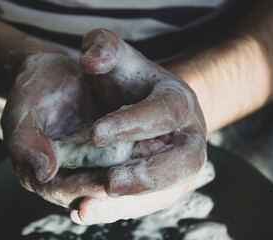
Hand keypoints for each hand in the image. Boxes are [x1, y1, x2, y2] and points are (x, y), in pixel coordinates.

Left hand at [1, 28, 206, 223]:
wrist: (143, 104)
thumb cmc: (128, 81)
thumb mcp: (118, 58)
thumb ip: (104, 47)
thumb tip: (91, 60)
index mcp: (178, 101)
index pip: (166, 112)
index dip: (135, 123)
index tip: (97, 133)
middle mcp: (187, 137)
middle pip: (183, 161)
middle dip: (148, 174)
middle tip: (110, 183)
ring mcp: (178, 165)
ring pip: (165, 191)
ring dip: (129, 203)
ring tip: (87, 206)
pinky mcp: (164, 186)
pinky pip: (146, 203)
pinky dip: (117, 210)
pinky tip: (85, 211)